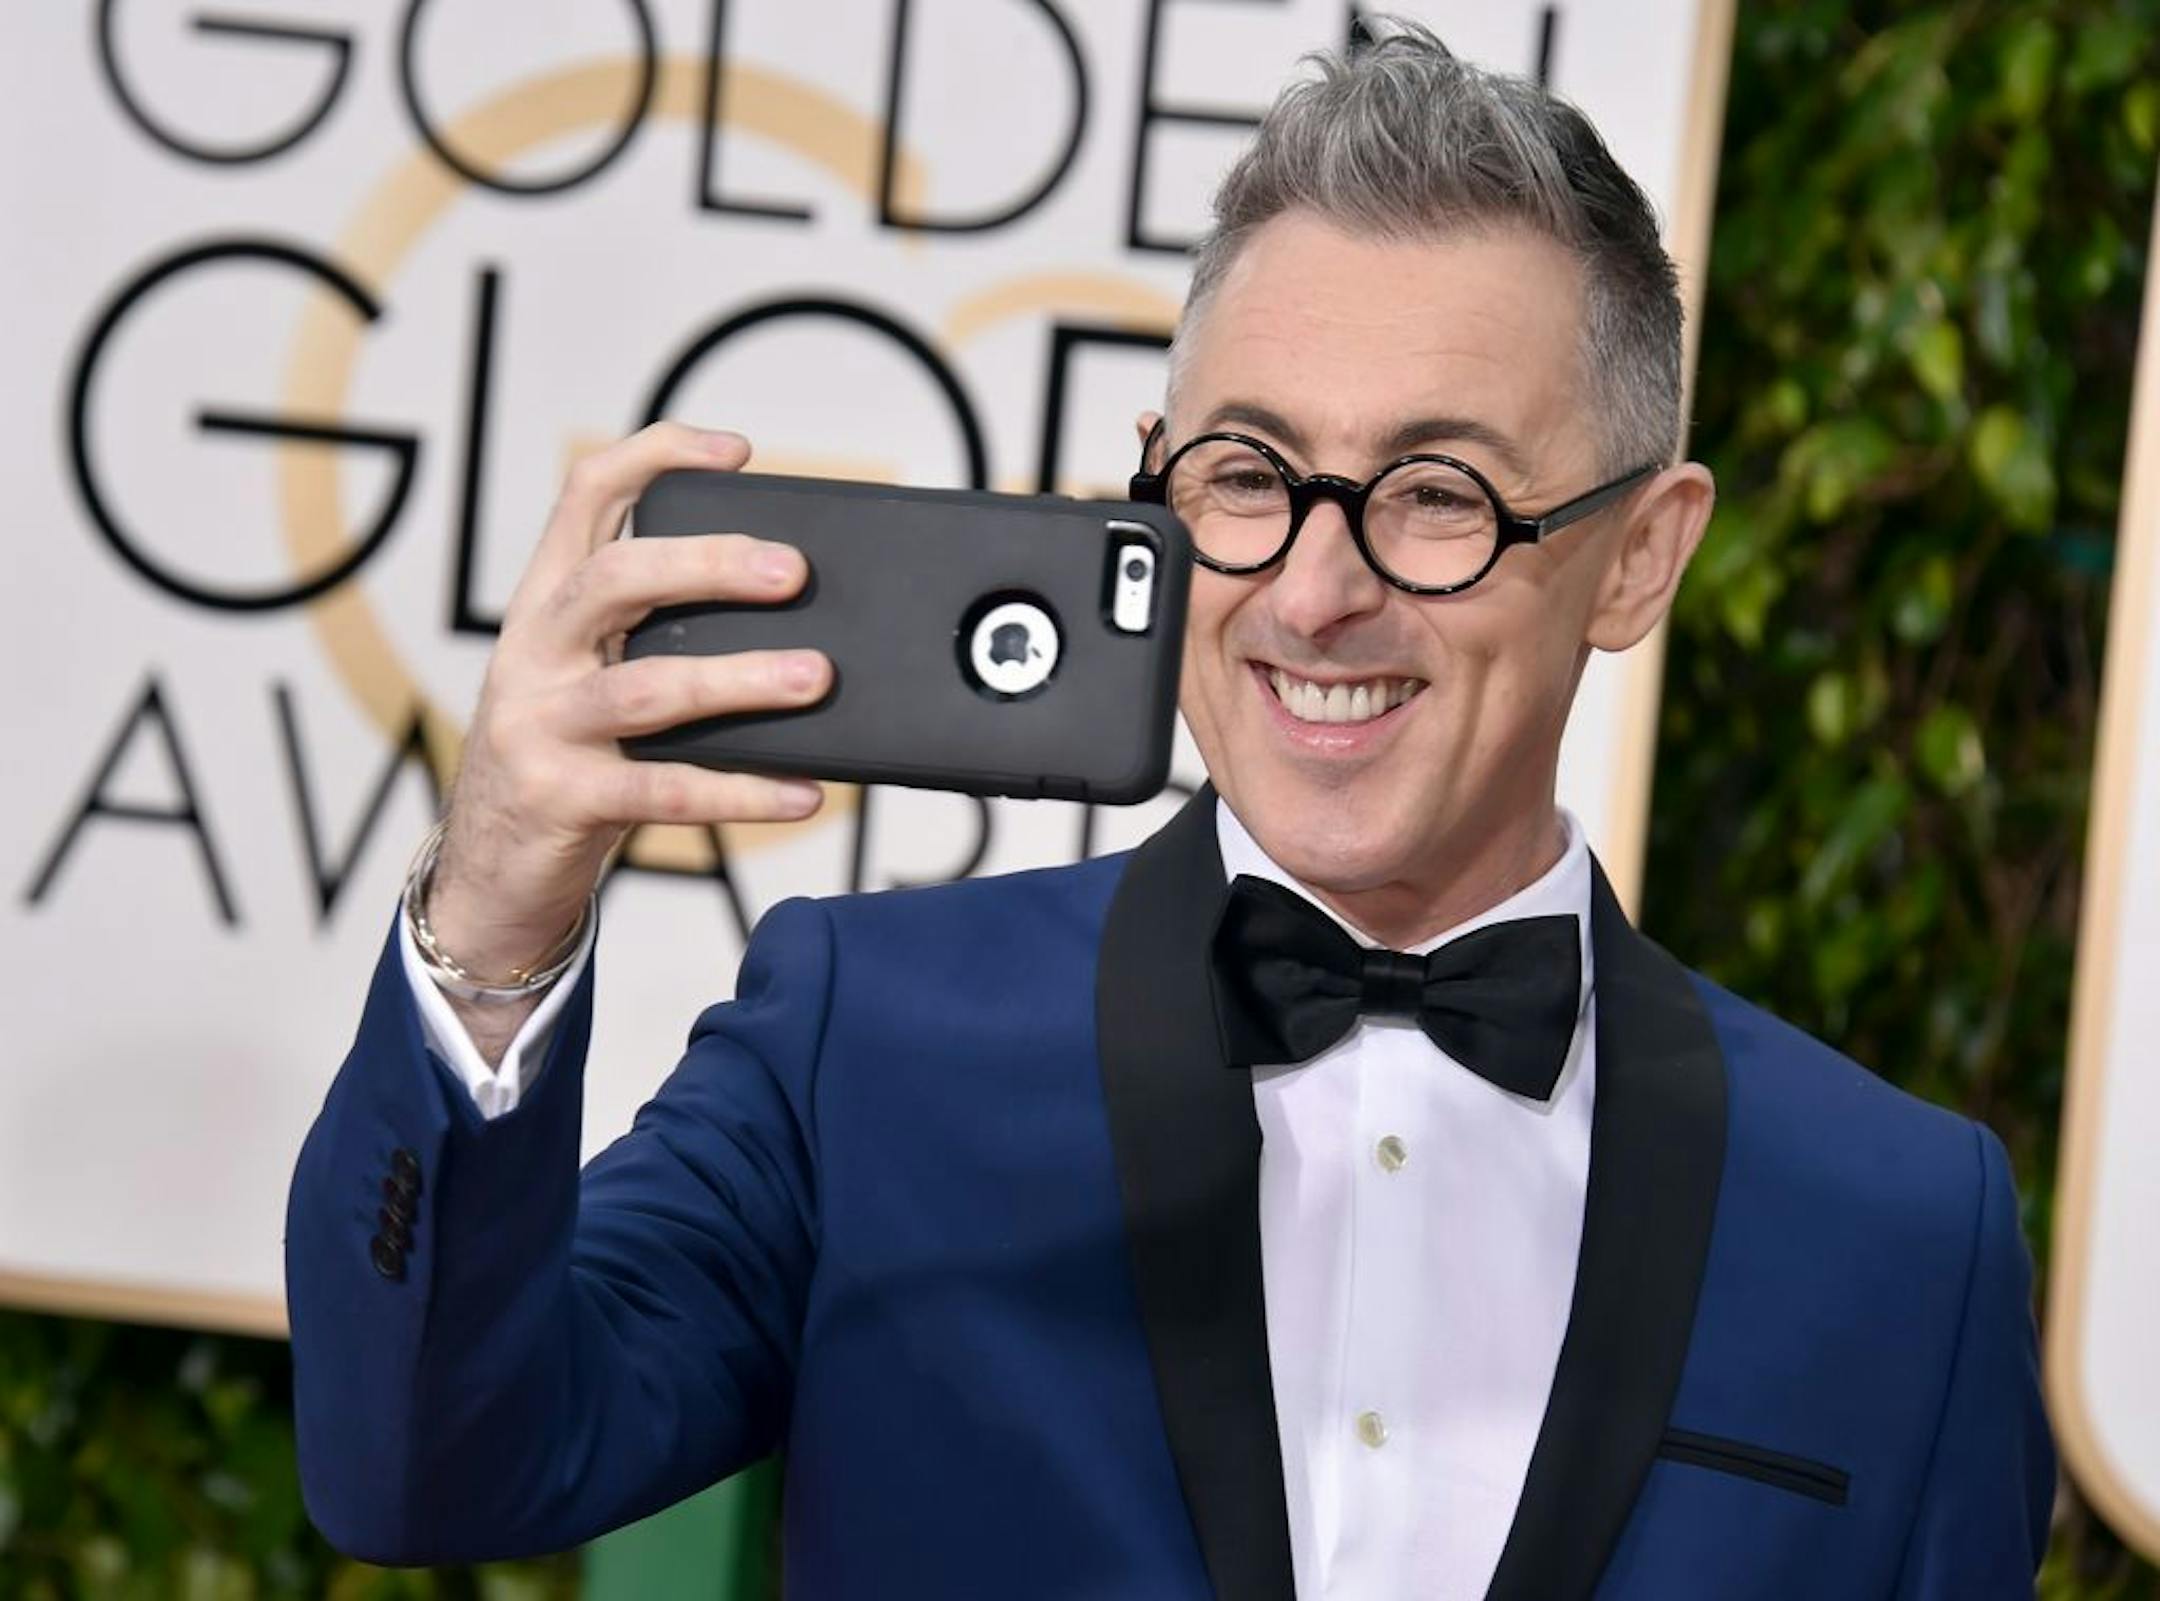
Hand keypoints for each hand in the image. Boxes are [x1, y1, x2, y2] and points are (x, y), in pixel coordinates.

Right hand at [427, 422, 829, 990]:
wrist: (488, 873)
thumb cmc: (567, 761)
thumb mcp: (593, 682)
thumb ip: (659, 641)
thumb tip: (794, 623)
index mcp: (544, 606)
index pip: (586, 499)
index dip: (656, 457)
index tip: (736, 451)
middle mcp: (533, 654)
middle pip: (615, 580)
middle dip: (708, 565)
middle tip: (794, 572)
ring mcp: (540, 727)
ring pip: (645, 688)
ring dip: (740, 680)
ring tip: (815, 678)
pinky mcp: (561, 800)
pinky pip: (665, 790)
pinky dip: (743, 791)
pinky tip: (803, 791)